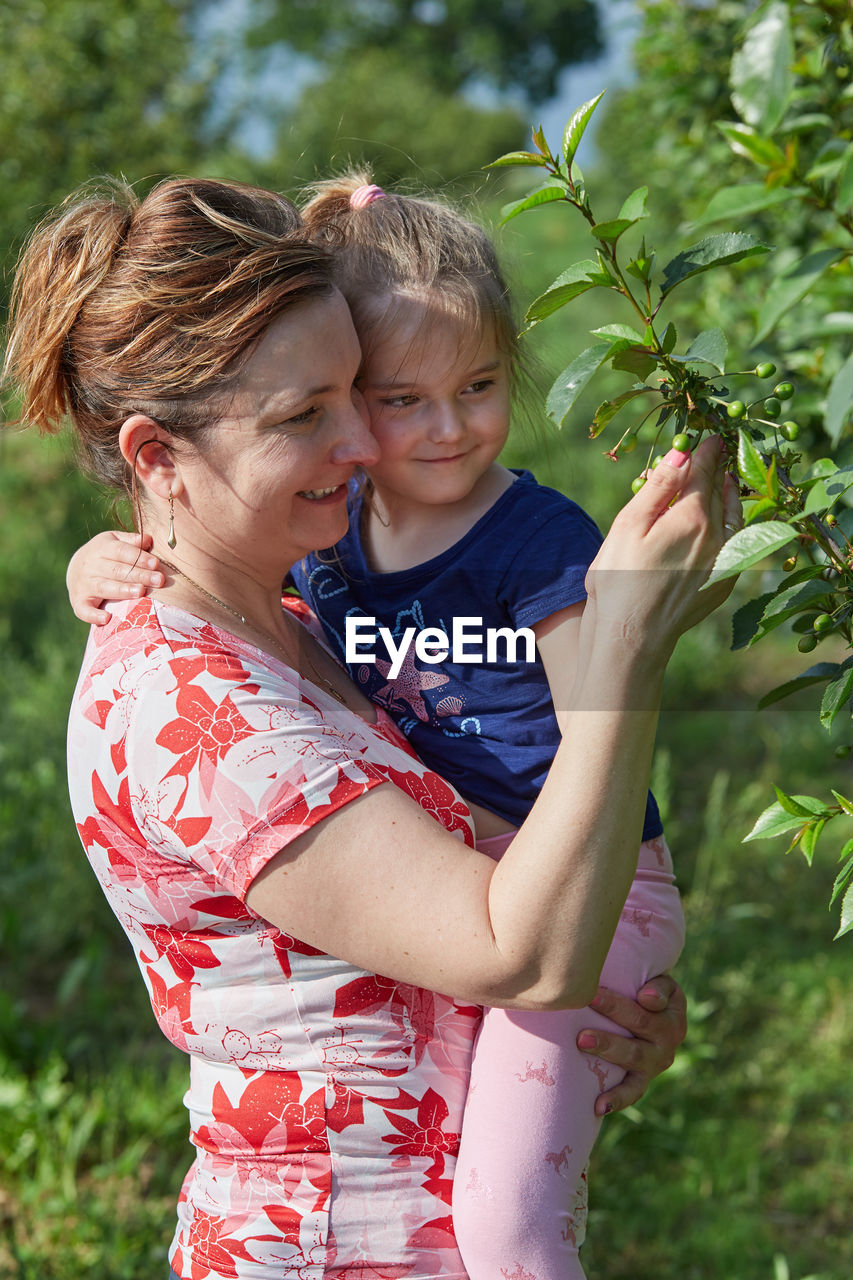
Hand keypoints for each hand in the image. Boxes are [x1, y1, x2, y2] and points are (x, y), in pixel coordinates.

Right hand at [66, 530, 163, 624]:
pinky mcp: (78, 602)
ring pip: (104, 587)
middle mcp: (90, 566)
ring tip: (141, 592)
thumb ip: (131, 541)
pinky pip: (84, 610)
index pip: (121, 551)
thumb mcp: (115, 542)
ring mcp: (84, 584)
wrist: (76, 569)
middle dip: (139, 575)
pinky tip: (107, 618)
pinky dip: (93, 615)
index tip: (156, 563)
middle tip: (159, 580)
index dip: (138, 557)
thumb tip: (149, 539)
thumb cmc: (105, 555)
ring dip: (122, 591)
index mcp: (101, 548)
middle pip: (116, 570)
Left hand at [576, 975, 686, 1115]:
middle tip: (586, 1005)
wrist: (652, 1018)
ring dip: (607, 1047)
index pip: (656, 1000)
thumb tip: (646, 998)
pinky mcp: (643, 1080)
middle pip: (640, 1024)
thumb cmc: (647, 991)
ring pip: (633, 1056)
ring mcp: (656, 1062)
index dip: (636, 995)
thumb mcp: (660, 983)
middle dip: (613, 1012)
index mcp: (673, 1011)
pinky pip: (632, 1092)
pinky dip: (617, 1099)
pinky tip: (598, 1106)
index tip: (600, 991)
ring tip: (582, 1041)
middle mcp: (669, 1038)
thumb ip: (658, 986)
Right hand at [585, 437, 741, 657]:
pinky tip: (725, 522)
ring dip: (730, 494)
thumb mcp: (629, 525)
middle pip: (720, 490)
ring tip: (724, 481)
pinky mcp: (724, 582)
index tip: (707, 436)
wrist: (633, 638)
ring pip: (734, 515)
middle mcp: (716, 535)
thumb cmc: (618, 581)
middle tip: (713, 451)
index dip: (704, 449)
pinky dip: (733, 524)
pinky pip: (737, 542)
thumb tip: (683, 450)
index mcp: (692, 516)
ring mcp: (724, 561)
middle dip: (715, 468)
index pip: (703, 469)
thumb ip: (660, 486)